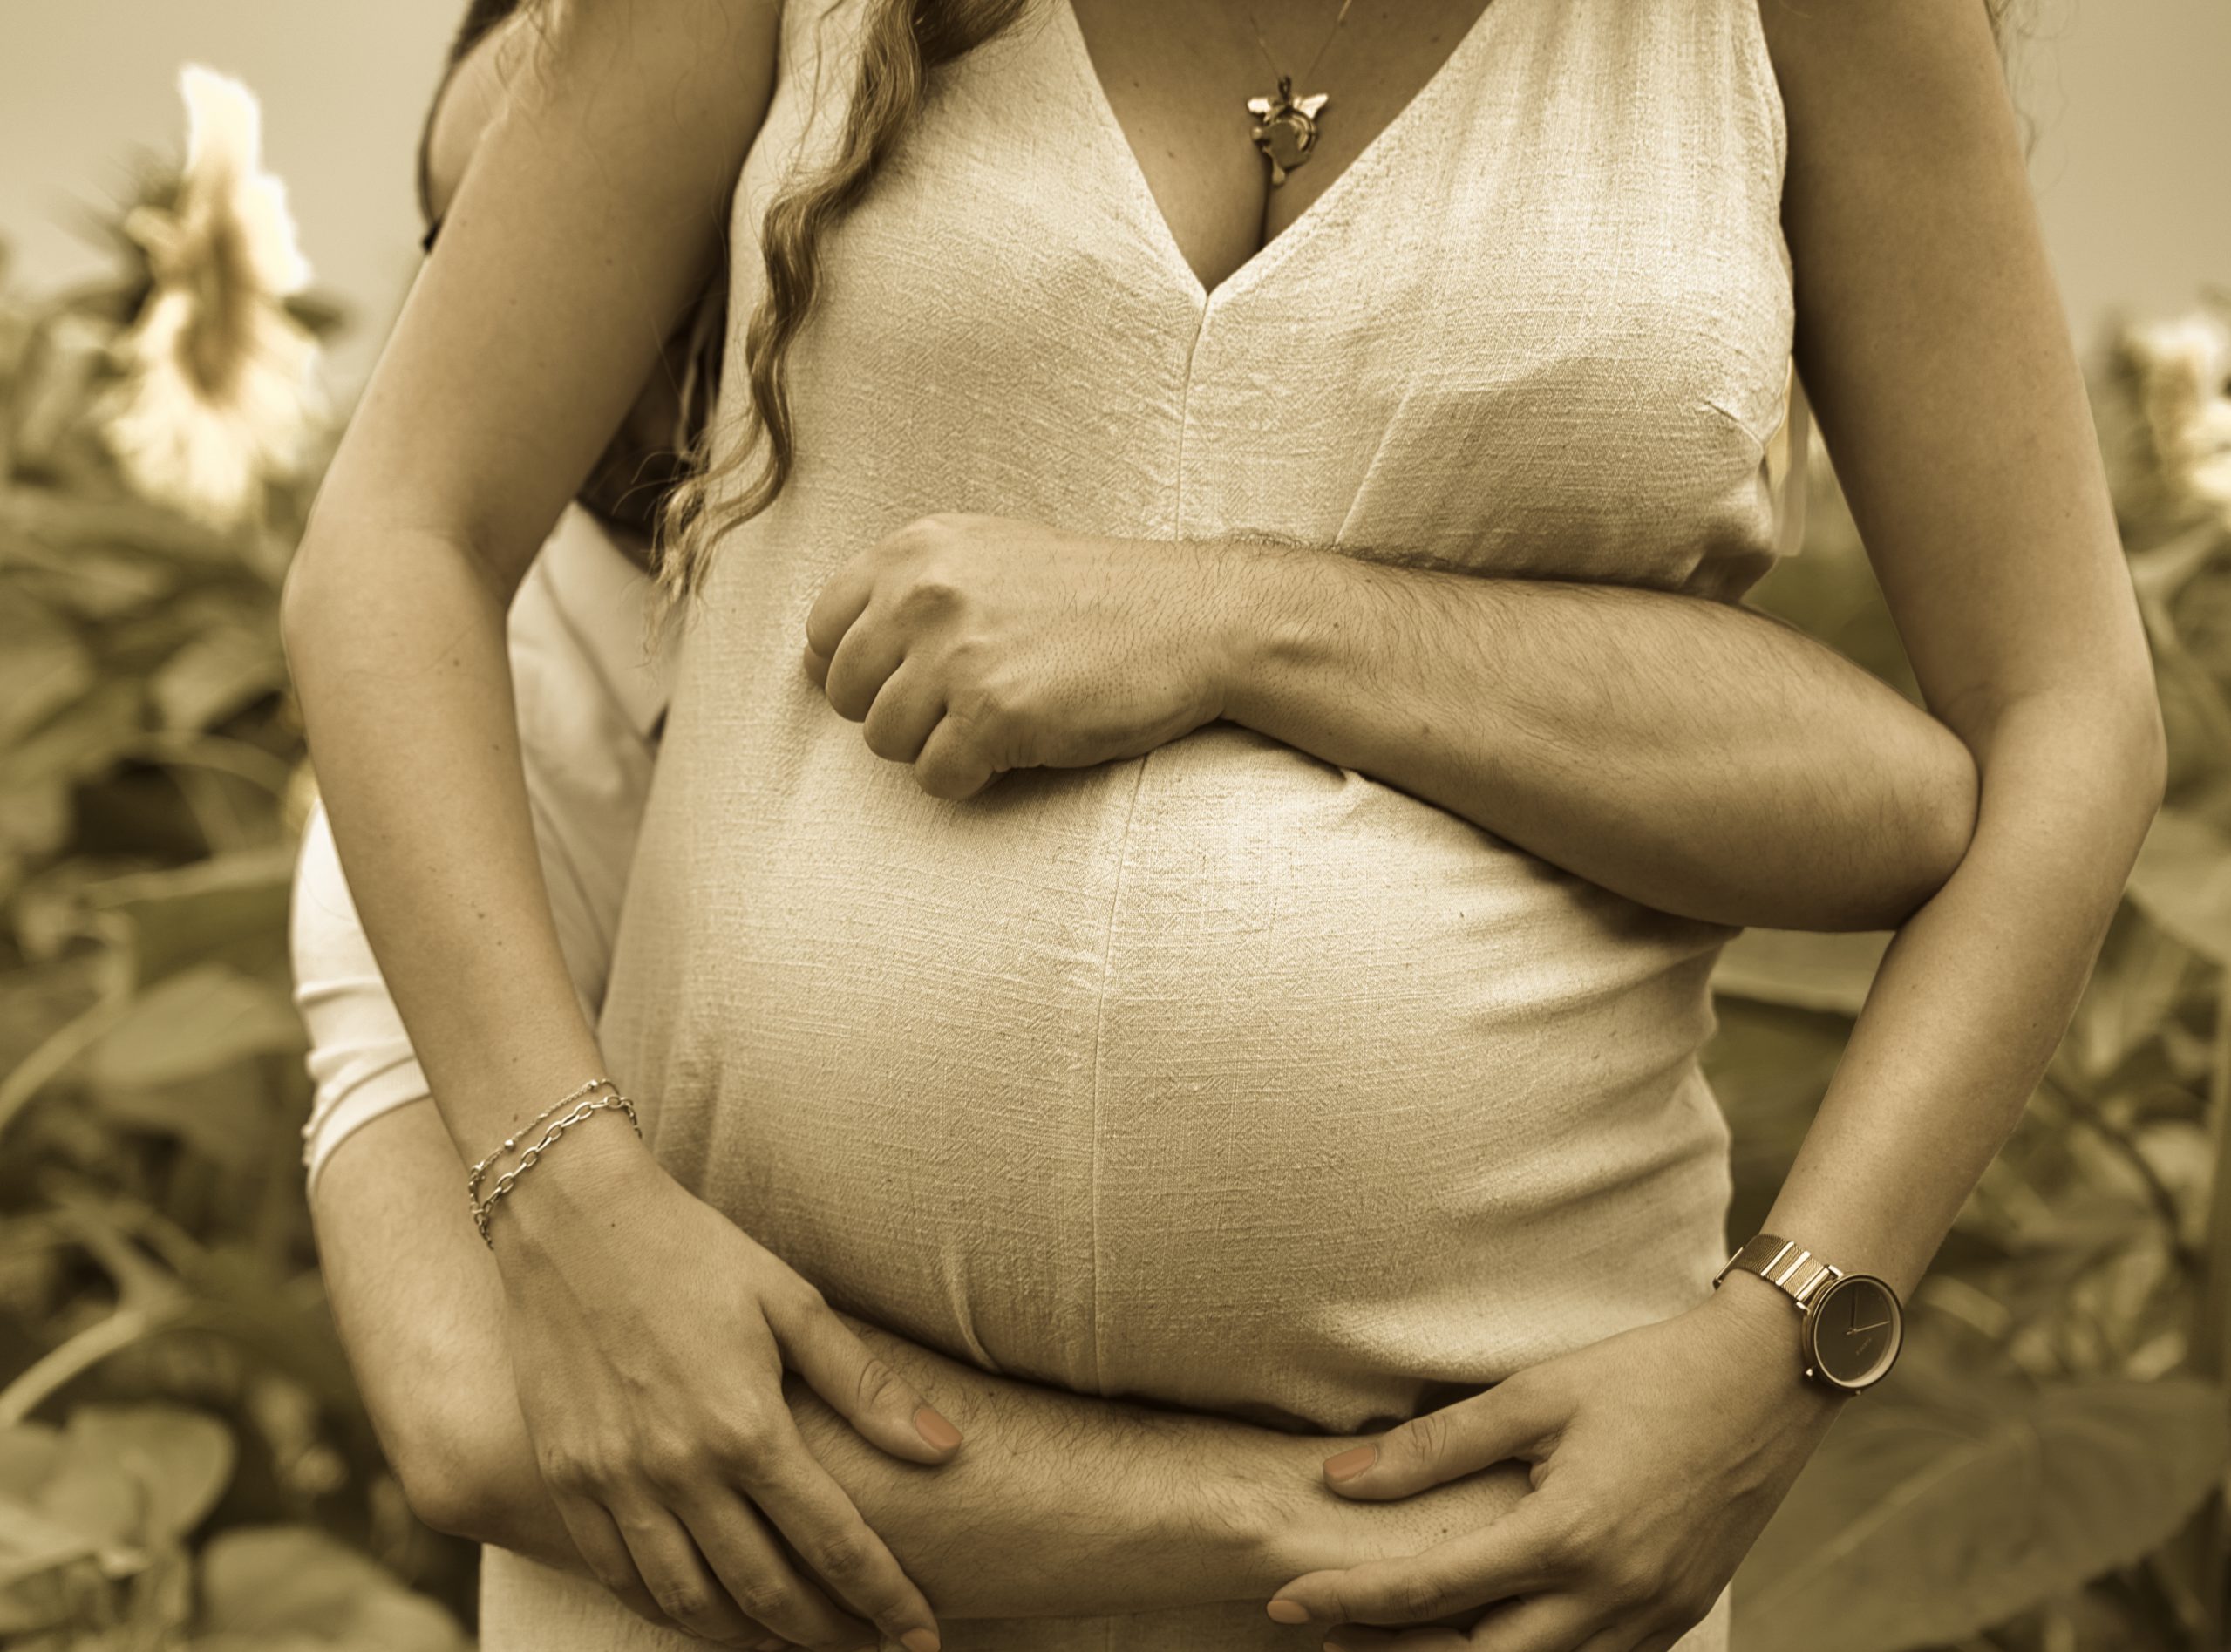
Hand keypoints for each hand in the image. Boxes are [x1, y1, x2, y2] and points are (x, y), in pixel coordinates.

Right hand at [490, 1121, 960, 1650]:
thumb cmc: (694, 1251)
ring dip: (751, 1638)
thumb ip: (867, 1387)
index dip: (886, 1600)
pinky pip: (621, 1579)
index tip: (923, 1639)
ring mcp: (612, 1483)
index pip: (834, 1544)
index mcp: (746, 1427)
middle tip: (867, 1644)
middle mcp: (677, 1470)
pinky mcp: (565, 1482)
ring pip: (690, 1605)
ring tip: (796, 1640)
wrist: (570, 1218)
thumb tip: (949, 1449)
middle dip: (828, 1634)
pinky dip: (671, 1613)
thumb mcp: (792, 1302)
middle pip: (766, 1593)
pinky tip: (709, 1613)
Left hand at [801, 512, 1241, 797]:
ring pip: (883, 741)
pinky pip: (936, 778)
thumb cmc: (1094, 597)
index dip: (859, 670)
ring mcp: (957, 655)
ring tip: (999, 720)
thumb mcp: (988, 559)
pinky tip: (1017, 748)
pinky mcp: (994, 714)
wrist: (1195, 619)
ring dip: (936, 747)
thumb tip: (808, 663)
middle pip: (845, 693)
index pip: (821, 629)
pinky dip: (971, 779)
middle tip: (966, 704)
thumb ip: (904, 593)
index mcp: (917, 550)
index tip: (913, 679)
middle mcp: (925, 594)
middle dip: (896, 712)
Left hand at [1265, 1278, 1844, 1650]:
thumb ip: (1435, 1445)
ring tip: (1394, 1640)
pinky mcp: (1677, 1619)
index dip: (1347, 1600)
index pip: (1430, 1592)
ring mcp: (1649, 1619)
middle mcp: (1609, 1596)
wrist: (1767, 1382)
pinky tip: (1491, 1635)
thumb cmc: (1646, 1374)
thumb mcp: (1536, 1393)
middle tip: (1327, 1636)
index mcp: (1566, 1536)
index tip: (1283, 1599)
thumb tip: (1340, 1479)